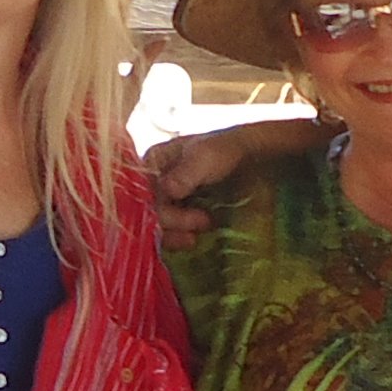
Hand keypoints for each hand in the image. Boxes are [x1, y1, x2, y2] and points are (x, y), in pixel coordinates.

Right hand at [147, 118, 303, 251]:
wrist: (251, 160)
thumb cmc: (225, 150)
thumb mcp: (204, 156)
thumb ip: (183, 175)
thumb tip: (166, 192)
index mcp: (153, 162)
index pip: (140, 190)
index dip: (154, 205)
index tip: (177, 209)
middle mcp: (154, 183)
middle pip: (149, 210)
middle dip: (173, 220)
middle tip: (204, 220)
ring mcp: (167, 201)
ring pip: (157, 226)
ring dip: (174, 235)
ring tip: (198, 233)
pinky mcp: (180, 217)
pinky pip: (170, 233)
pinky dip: (179, 239)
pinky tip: (193, 239)